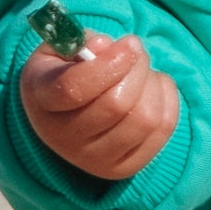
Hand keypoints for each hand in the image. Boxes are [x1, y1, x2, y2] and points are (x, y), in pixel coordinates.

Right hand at [20, 30, 178, 181]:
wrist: (66, 113)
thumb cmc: (66, 71)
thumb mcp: (62, 47)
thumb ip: (82, 41)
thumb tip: (108, 47)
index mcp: (42, 101)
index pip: (73, 89)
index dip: (109, 64)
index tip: (129, 43)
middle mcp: (63, 138)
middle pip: (116, 104)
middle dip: (137, 67)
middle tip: (136, 50)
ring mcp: (94, 160)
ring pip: (145, 118)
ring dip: (153, 84)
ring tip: (141, 71)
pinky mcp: (123, 168)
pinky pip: (163, 128)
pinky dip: (168, 98)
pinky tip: (152, 88)